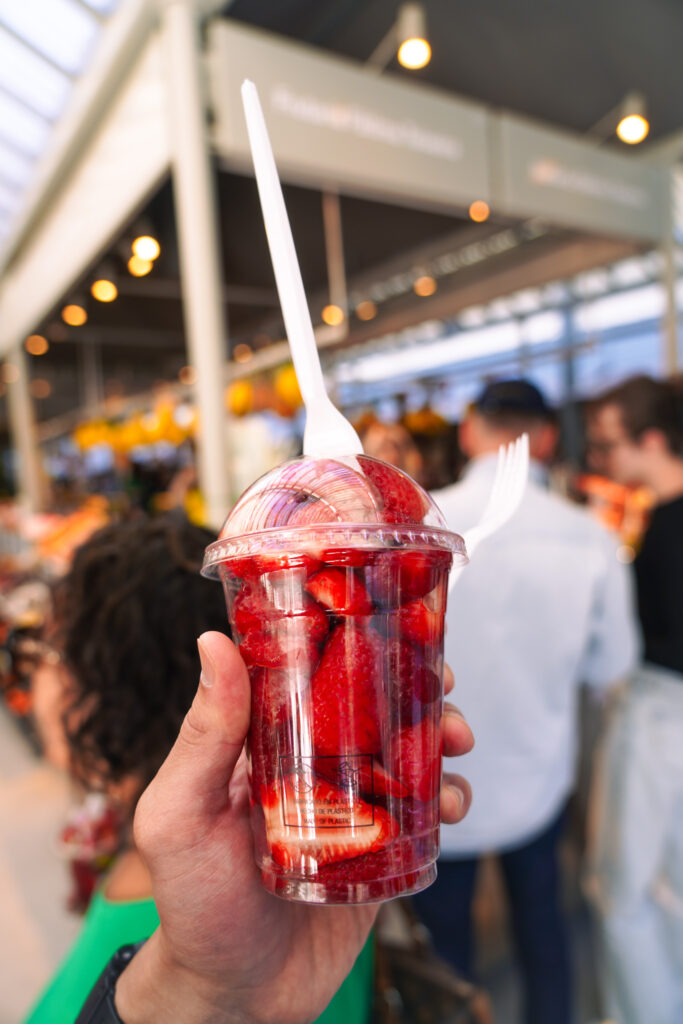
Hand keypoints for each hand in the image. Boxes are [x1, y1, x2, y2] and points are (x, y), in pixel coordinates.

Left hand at [115, 632, 473, 1023]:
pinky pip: (423, 815)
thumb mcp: (182, 813)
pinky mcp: (379, 852)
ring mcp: (349, 809)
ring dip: (440, 737)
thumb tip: (213, 640)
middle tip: (445, 687)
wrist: (235, 998)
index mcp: (263, 744)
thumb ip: (202, 736)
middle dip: (415, 688)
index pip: (310, 675)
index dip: (353, 643)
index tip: (392, 622)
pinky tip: (454, 805)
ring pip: (406, 754)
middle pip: (371, 708)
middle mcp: (310, 767)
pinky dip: (449, 799)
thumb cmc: (193, 903)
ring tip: (457, 742)